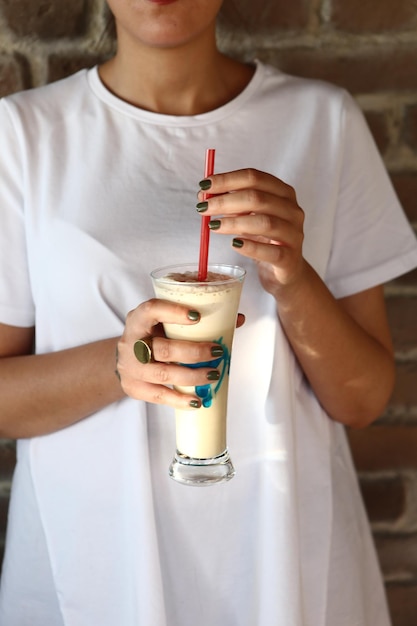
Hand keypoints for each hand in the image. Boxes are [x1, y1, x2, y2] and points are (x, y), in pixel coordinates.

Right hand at [116, 299, 242, 408]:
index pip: (152, 310)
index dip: (173, 312)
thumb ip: (197, 318)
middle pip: (163, 349)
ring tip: (214, 375)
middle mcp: (130, 342)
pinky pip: (159, 396)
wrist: (127, 358)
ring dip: (192, 376)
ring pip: (163, 374)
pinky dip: (180, 400)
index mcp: (137, 319)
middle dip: (194, 352)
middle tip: (218, 352)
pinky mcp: (134, 388)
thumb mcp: (165, 321)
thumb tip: (237, 319)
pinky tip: (197, 401)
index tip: (198, 316)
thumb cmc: (153, 334)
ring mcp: (130, 368)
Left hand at [197, 168, 304, 296]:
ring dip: (234, 223)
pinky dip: (250, 247)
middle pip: (257, 198)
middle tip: (203, 207)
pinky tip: (234, 244)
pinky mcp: (290, 258)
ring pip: (264, 222)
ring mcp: (293, 234)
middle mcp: (292, 210)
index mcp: (283, 193)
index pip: (254, 177)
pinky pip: (270, 252)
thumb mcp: (249, 217)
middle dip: (225, 201)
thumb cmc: (266, 239)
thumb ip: (231, 203)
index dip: (227, 180)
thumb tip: (204, 194)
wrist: (286, 270)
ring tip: (214, 226)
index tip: (204, 186)